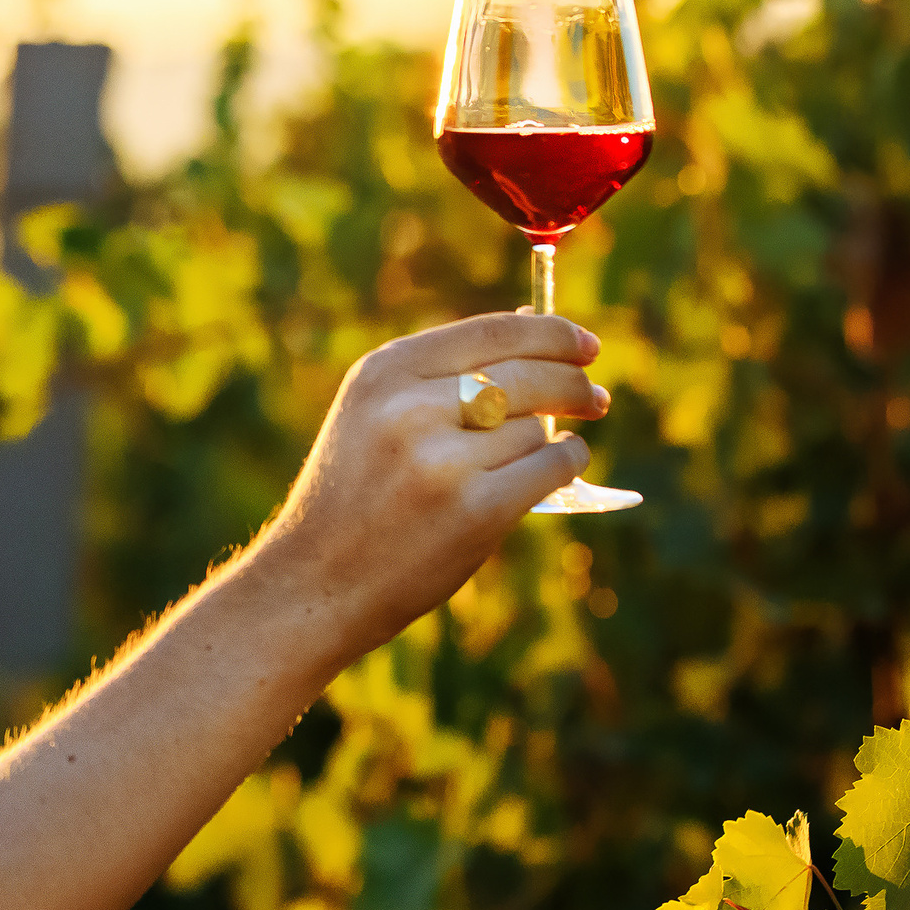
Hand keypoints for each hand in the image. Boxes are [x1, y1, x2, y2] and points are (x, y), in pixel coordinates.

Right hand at [249, 311, 606, 665]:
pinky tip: (555, 470)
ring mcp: (442, 460)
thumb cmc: (353, 499)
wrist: (314, 583)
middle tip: (595, 399)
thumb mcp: (374, 416)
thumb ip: (443, 375)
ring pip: (537, 429)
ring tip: (530, 461)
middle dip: (573, 383)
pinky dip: (565, 466)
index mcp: (384, 373)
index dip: (551, 333)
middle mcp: (410, 407)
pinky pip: (552, 466)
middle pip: (528, 374)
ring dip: (549, 441)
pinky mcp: (475, 510)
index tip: (584, 346)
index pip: (492, 333)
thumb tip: (534, 326)